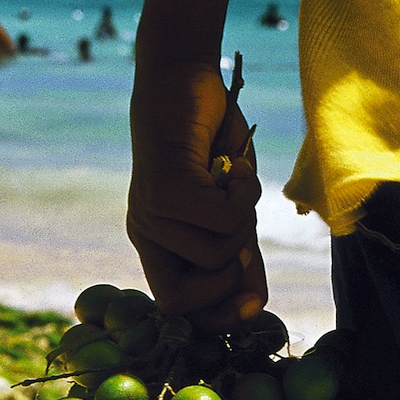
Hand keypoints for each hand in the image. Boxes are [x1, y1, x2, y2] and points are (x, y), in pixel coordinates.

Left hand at [127, 56, 268, 332]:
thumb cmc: (211, 146)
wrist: (186, 81)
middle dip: (228, 277)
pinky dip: (244, 192)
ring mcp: (149, 213)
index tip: (253, 304)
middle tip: (241, 229)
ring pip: (216, 256)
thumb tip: (255, 308)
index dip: (214, 317)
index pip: (176, 308)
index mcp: (156, 243)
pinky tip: (234, 164)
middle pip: (181, 301)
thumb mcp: (231, 210)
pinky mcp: (165, 189)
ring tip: (235, 181)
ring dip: (244, 220)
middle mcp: (144, 233)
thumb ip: (240, 255)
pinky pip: (223, 218)